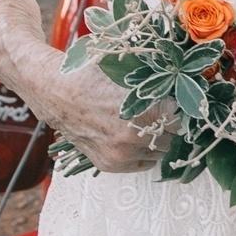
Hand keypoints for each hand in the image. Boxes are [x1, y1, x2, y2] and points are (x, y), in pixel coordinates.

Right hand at [23, 43, 168, 173]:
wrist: (56, 92)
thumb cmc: (92, 76)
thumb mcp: (128, 71)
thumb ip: (155, 83)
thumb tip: (179, 86)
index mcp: (141, 113)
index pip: (177, 117)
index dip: (175, 106)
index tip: (170, 99)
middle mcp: (131, 139)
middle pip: (171, 136)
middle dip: (168, 123)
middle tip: (161, 111)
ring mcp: (119, 155)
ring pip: (158, 153)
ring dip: (158, 139)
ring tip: (147, 123)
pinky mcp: (108, 164)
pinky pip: (141, 164)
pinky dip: (144, 152)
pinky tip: (137, 136)